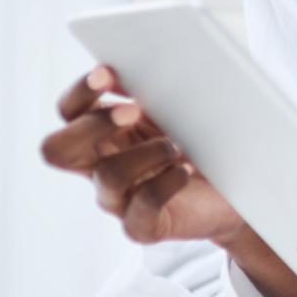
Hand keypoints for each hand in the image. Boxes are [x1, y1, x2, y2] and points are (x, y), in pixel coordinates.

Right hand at [41, 65, 246, 246]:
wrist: (238, 190)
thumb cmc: (203, 142)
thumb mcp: (176, 109)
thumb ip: (149, 89)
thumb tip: (127, 70)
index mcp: (103, 133)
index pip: (69, 111)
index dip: (80, 92)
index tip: (107, 72)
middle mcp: (100, 167)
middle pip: (58, 149)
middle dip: (93, 125)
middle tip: (134, 110)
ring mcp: (118, 200)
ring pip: (107, 177)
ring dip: (146, 154)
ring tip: (178, 146)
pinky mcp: (142, 226)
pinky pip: (141, 208)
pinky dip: (165, 184)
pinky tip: (186, 171)